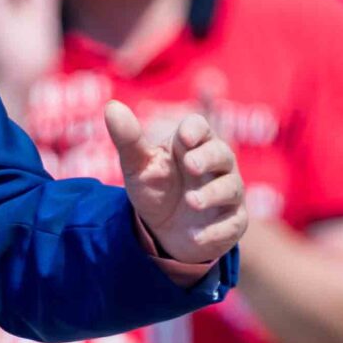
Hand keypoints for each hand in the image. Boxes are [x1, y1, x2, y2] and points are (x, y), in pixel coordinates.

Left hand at [105, 102, 246, 273]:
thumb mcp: (138, 167)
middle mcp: (217, 166)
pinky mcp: (232, 223)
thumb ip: (128, 139)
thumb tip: (111, 106)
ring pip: (231, 188)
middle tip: (191, 164)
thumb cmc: (156, 189)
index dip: (194, 130)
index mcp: (194, 145)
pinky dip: (215, 231)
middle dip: (208, 158)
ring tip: (192, 201)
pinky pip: (231, 225)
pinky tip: (195, 236)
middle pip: (222, 154)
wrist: (163, 232)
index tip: (183, 137)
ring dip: (213, 194)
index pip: (200, 128)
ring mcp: (228, 194)